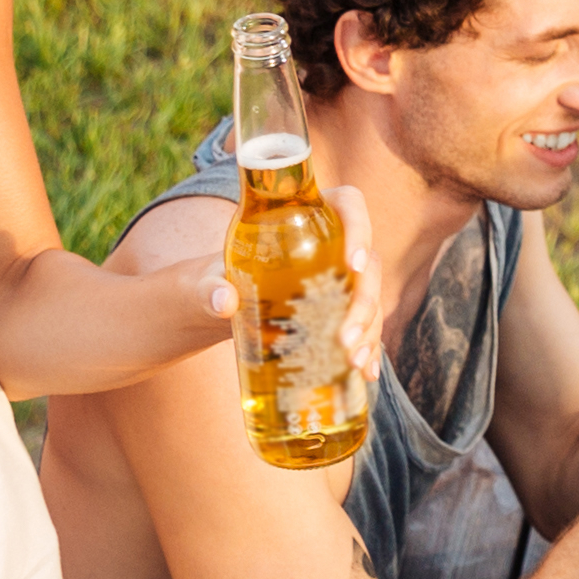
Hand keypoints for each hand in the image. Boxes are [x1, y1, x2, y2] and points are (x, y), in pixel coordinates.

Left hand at [196, 182, 391, 396]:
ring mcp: (342, 278)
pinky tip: (366, 373)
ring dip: (370, 330)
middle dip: (364, 302)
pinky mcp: (341, 308)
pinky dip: (370, 349)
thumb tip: (223, 301)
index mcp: (309, 217)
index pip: (350, 205)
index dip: (361, 228)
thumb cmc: (215, 280)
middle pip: (368, 263)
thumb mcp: (208, 281)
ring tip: (353, 364)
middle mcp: (335, 243)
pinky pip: (367, 324)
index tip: (351, 263)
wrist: (221, 303)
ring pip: (371, 298)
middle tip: (344, 339)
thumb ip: (209, 287)